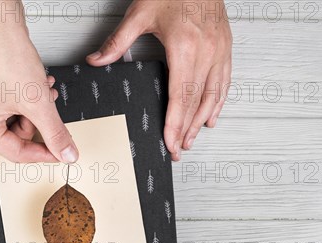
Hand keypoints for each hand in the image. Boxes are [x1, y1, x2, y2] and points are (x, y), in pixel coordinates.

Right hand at [0, 3, 77, 162]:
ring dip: (36, 109)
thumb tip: (65, 153)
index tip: (60, 153)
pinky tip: (37, 87)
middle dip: (38, 122)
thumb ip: (55, 133)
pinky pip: (11, 108)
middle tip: (49, 109)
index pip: (16, 153)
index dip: (43, 153)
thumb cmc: (5, 54)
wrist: (0, 23)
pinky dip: (28, 100)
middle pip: (16, 137)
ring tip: (43, 92)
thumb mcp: (38, 103)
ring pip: (16, 121)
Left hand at [86, 0, 231, 160]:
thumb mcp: (140, 13)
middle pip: (196, 102)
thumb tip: (96, 61)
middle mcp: (206, 53)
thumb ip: (118, 42)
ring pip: (213, 96)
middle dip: (187, 130)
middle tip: (179, 150)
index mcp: (185, 48)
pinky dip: (219, 102)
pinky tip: (212, 115)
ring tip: (192, 139)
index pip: (179, 98)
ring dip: (202, 121)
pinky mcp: (226, 46)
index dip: (174, 124)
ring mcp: (219, 51)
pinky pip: (225, 81)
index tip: (170, 143)